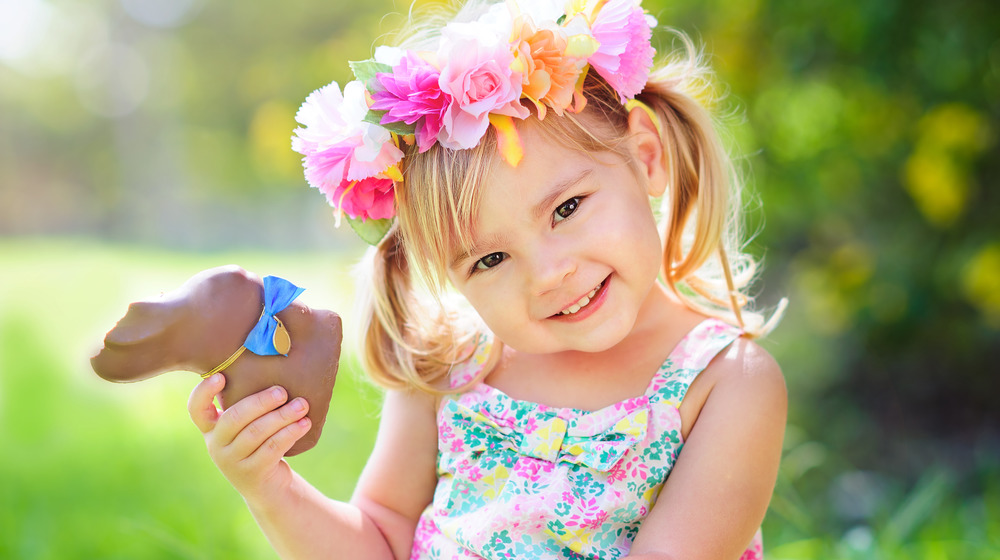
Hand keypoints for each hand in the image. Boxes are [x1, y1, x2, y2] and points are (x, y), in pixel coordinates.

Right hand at [188, 373, 311, 504]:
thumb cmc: (260, 444)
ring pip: (256, 433)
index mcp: (211, 429)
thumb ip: (250, 405)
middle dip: (260, 402)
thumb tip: (276, 363)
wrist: (269, 487)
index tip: (221, 376)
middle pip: (234, 418)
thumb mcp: (247, 426)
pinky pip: (272, 448)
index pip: (196, 409)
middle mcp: (216, 445)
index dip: (204, 392)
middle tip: (282, 391)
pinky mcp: (252, 474)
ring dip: (282, 416)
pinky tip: (305, 423)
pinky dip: (290, 433)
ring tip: (302, 405)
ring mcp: (232, 462)